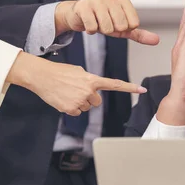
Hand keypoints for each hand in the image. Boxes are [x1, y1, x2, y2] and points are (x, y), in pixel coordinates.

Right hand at [7, 52, 146, 115]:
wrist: (41, 76)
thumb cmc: (60, 72)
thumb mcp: (79, 72)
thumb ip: (90, 81)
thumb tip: (94, 91)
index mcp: (92, 80)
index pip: (115, 84)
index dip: (130, 88)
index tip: (142, 90)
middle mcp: (89, 91)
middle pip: (97, 101)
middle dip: (89, 97)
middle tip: (76, 90)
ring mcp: (80, 101)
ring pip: (87, 107)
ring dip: (80, 102)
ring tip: (68, 92)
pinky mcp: (71, 109)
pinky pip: (77, 112)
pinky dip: (72, 108)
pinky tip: (64, 99)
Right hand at [54, 0, 159, 44]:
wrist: (77, 15)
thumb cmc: (103, 20)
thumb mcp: (122, 28)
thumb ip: (139, 34)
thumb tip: (157, 40)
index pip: (133, 23)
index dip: (124, 29)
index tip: (116, 23)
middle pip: (121, 26)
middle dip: (112, 30)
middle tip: (105, 24)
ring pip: (107, 28)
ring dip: (101, 30)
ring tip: (97, 23)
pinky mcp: (83, 6)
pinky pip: (93, 27)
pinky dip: (90, 30)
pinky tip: (88, 23)